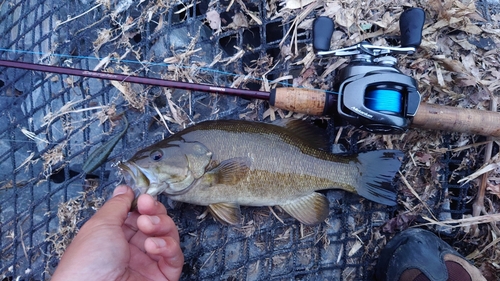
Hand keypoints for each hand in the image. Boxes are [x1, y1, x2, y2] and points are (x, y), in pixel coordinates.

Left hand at [52, 185, 183, 280]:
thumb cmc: (88, 264)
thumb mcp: (99, 224)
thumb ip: (117, 205)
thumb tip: (125, 189)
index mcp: (114, 237)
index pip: (138, 214)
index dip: (143, 204)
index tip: (142, 198)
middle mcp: (133, 249)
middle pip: (157, 222)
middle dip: (155, 212)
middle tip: (146, 210)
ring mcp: (149, 263)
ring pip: (169, 236)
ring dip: (161, 226)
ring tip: (148, 228)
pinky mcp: (163, 276)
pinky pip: (175, 256)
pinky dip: (168, 246)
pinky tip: (153, 246)